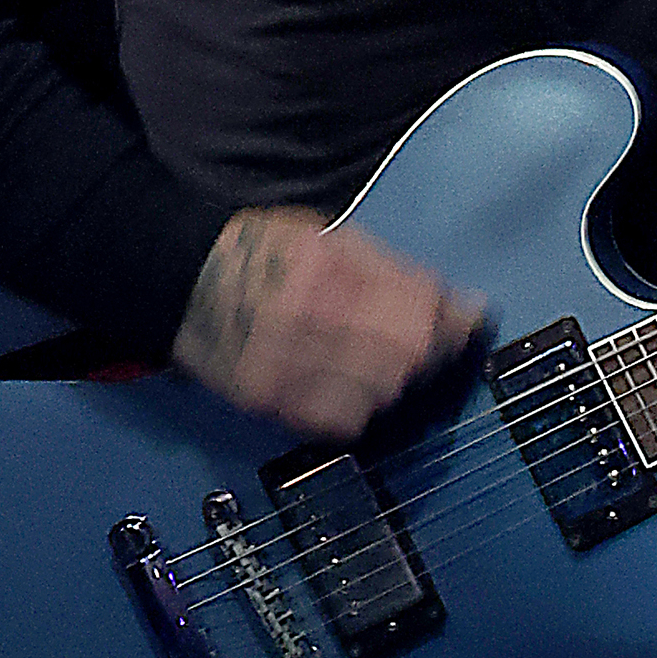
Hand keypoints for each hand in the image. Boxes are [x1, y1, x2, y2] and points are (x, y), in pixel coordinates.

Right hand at [172, 206, 484, 439]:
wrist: (184, 280)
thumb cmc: (261, 251)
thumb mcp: (329, 236)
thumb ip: (392, 269)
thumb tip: (454, 299)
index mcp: (326, 270)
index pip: (414, 303)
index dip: (454, 317)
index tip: (472, 319)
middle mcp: (306, 319)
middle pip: (404, 355)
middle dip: (432, 350)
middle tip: (435, 343)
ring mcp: (285, 365)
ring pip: (379, 394)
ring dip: (400, 381)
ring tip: (390, 362)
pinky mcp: (269, 400)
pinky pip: (339, 421)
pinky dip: (363, 408)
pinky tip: (359, 387)